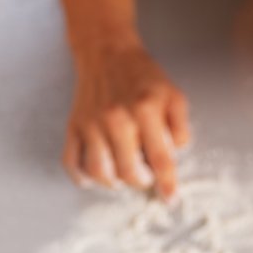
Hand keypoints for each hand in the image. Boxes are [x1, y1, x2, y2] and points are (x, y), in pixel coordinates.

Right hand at [64, 40, 189, 198]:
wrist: (107, 52)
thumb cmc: (144, 76)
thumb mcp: (174, 95)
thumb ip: (181, 127)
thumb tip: (175, 156)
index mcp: (146, 110)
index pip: (160, 158)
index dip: (167, 183)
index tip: (170, 200)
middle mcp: (116, 118)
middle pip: (129, 172)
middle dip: (142, 180)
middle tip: (145, 174)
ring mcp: (92, 123)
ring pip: (100, 172)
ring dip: (114, 182)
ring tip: (123, 174)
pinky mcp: (74, 126)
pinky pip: (72, 163)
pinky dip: (82, 177)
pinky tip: (95, 175)